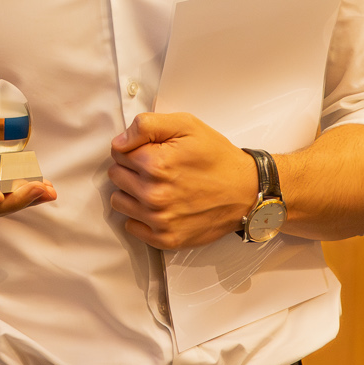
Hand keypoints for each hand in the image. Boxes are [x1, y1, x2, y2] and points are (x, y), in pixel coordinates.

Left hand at [107, 113, 258, 249]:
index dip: (134, 148)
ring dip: (132, 192)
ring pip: (119, 201)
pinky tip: (159, 206)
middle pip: (116, 176)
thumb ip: (146, 126)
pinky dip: (140, 216)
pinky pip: (131, 226)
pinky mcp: (166, 239)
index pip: (118, 152)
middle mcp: (154, 195)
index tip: (152, 150)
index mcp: (156, 164)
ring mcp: (159, 220)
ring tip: (157, 186)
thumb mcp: (186, 125)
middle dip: (132, 169)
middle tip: (157, 168)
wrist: (247, 191)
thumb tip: (119, 141)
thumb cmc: (217, 157)